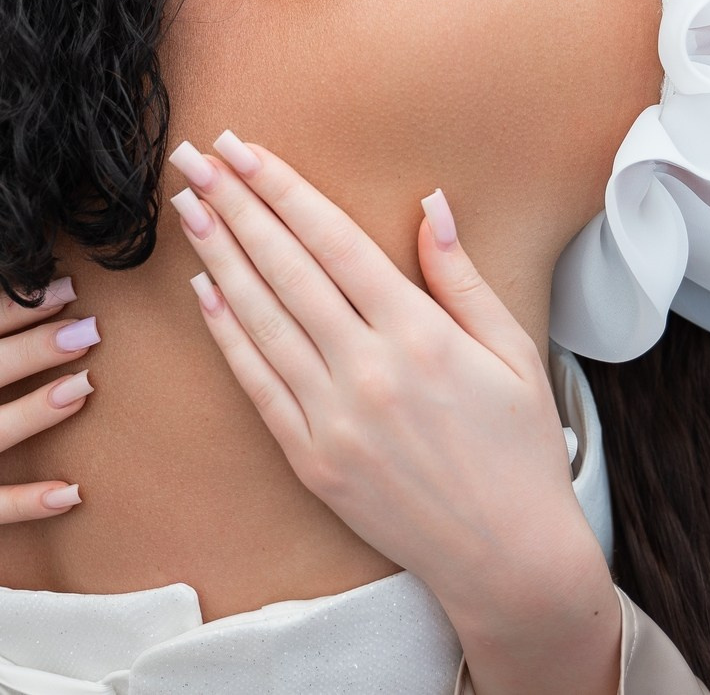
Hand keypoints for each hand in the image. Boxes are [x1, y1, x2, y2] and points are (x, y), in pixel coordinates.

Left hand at [168, 133, 619, 694]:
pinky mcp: (311, 461)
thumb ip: (462, 277)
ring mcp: (333, 420)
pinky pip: (257, 384)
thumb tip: (430, 202)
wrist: (509, 559)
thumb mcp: (514, 352)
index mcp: (421, 336)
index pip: (334, 242)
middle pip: (286, 270)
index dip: (284, 190)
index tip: (246, 150)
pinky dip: (227, 334)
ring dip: (219, 257)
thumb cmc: (521, 451)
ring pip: (261, 320)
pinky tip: (204, 290)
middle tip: (195, 159)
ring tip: (187, 207)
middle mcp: (368, 372)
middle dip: (236, 207)